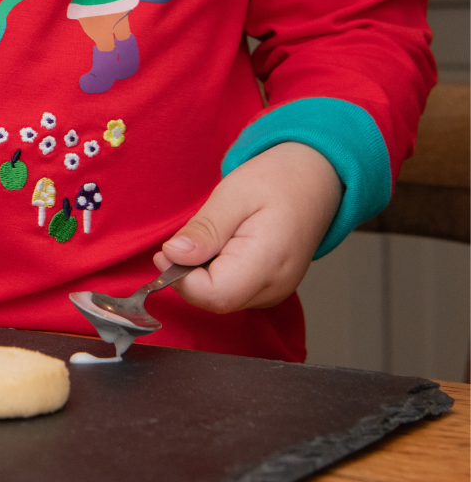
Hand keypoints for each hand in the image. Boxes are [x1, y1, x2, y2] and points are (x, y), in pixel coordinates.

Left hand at [153, 142, 341, 312]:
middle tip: (185, 239)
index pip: (215, 295)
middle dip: (187, 275)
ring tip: (212, 236)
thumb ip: (205, 230)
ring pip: (219, 298)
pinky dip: (213, 273)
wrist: (314, 181)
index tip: (167, 251)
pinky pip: (230, 291)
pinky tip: (220, 247)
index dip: (182, 279)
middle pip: (214, 300)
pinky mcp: (268, 289)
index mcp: (269, 262)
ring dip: (200, 273)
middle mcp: (274, 287)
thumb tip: (173, 256)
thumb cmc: (276, 181)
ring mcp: (274, 292)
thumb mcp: (233, 194)